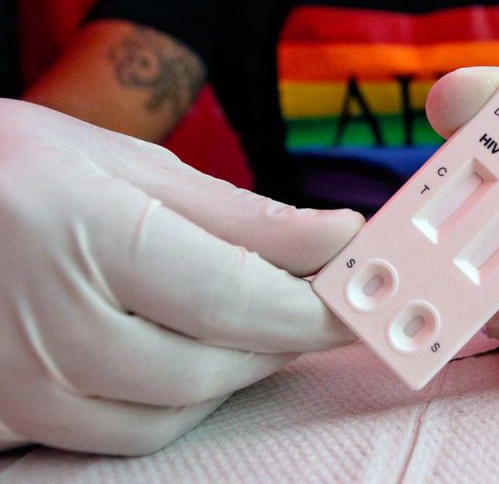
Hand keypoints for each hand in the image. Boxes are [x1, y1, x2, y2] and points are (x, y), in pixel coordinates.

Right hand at [0, 100, 361, 454]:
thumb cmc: (22, 166)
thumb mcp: (132, 167)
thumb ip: (240, 216)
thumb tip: (335, 237)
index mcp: (85, 237)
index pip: (232, 301)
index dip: (311, 309)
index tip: (362, 303)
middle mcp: (47, 324)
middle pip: (208, 368)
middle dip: (279, 340)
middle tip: (315, 304)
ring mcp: (21, 384)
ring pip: (170, 415)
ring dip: (232, 372)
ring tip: (252, 323)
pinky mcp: (10, 415)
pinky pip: (121, 433)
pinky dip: (175, 400)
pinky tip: (187, 352)